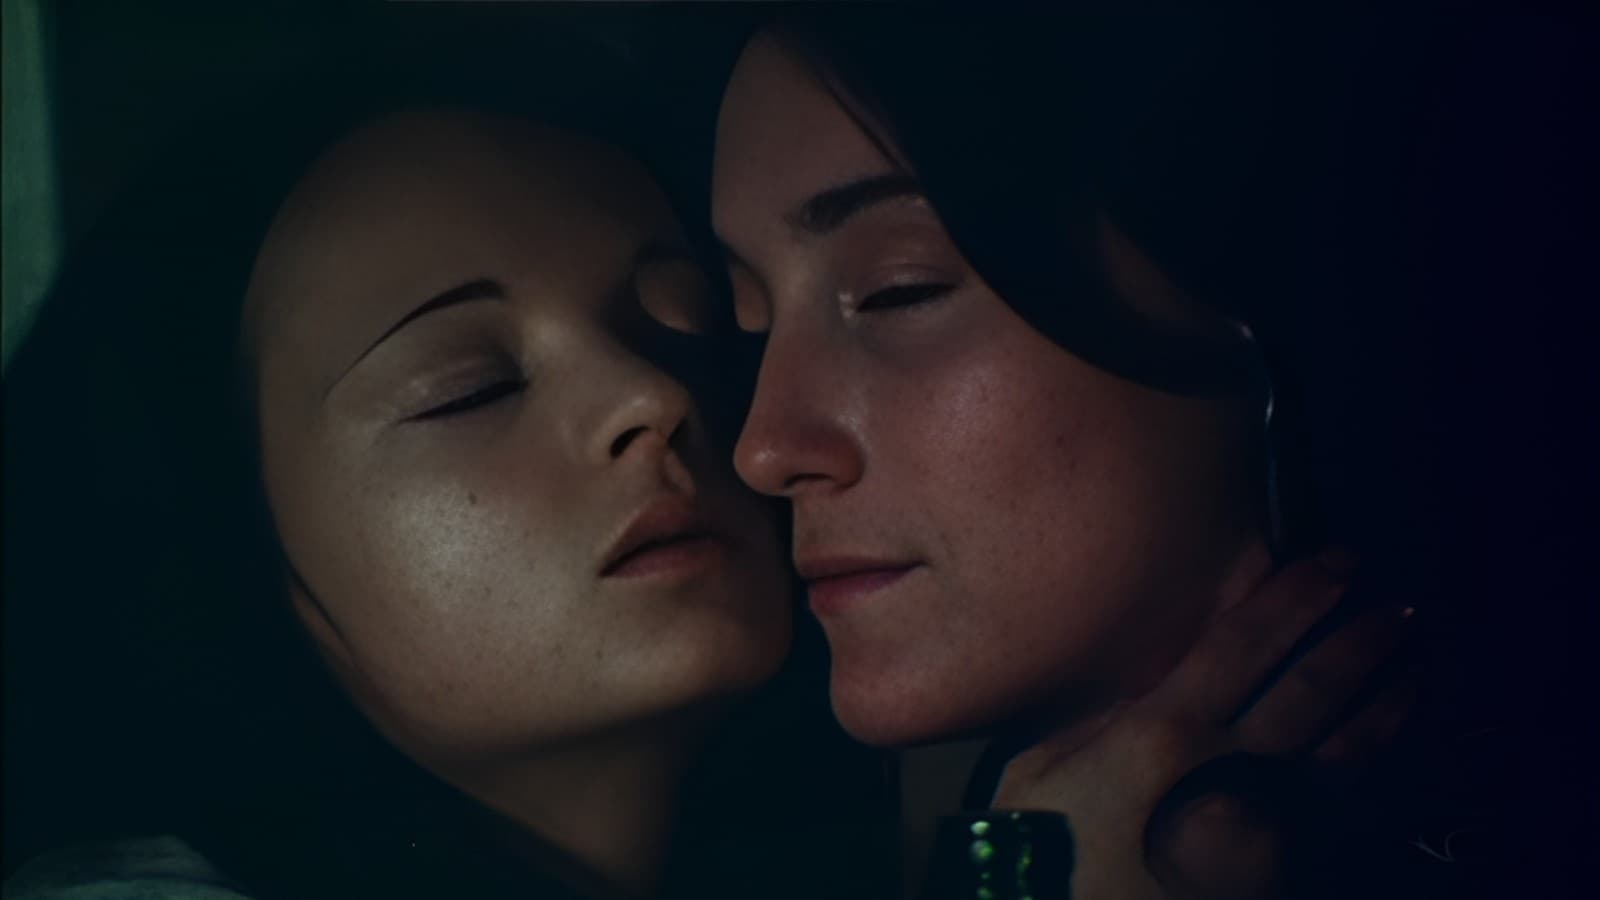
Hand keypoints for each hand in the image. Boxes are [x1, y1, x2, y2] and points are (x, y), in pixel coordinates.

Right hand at [992, 551, 1418, 899]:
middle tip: (1397, 603)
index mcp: (1162, 735)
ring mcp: (1262, 821)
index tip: (1331, 563)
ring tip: (1412, 652)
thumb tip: (1142, 684)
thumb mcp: (1036, 774)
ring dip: (1383, 695)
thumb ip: (1092, 722)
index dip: (1290, 599)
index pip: (1238, 648)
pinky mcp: (1279, 862)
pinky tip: (1392, 722)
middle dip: (1355, 641)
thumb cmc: (1044, 852)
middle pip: (1307, 694)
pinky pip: (1337, 797)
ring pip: (1342, 749)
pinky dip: (1372, 751)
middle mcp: (1226, 770)